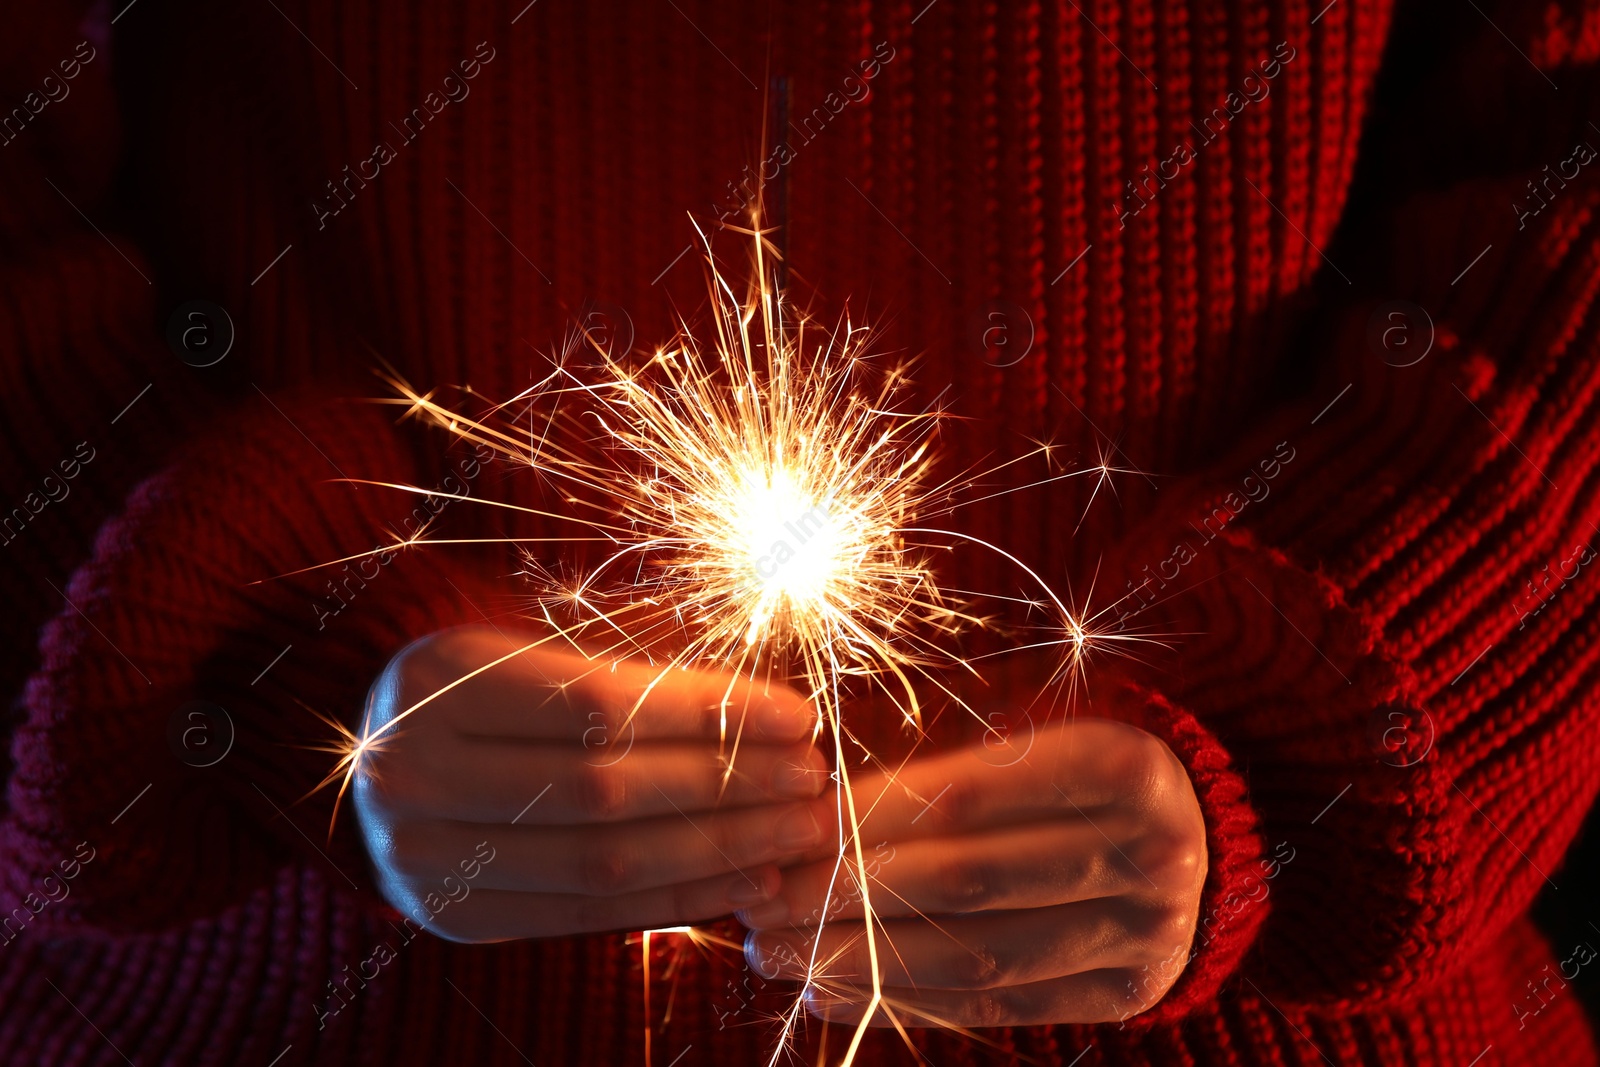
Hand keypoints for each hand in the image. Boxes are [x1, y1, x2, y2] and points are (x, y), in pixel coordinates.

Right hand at [354, 625, 828, 941]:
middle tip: (811, 778)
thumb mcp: (531, 647)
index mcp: (436, 684)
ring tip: (797, 831)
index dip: (707, 714)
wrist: (372, 751)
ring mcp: (423, 859)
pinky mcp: (451, 918)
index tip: (795, 715)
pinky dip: (675, 898)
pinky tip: (744, 877)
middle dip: (727, 786)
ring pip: (603, 862)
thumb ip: (631, 675)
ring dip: (719, 850)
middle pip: (605, 790)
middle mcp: (414, 774)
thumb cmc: (482, 683)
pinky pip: (585, 916)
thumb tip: (766, 712)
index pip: (599, 705)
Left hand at [737, 718, 1206, 1026]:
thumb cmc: (1084, 755)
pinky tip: (831, 993)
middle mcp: (1148, 854)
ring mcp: (1144, 935)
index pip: (967, 798)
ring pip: (977, 955)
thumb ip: (945, 741)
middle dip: (847, 893)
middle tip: (761, 899)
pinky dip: (909, 1002)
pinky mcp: (1125, 993)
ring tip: (778, 953)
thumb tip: (810, 779)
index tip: (788, 826)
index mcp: (1123, 765)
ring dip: (863, 961)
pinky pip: (1000, 1007)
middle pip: (967, 881)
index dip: (868, 816)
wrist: (1202, 826)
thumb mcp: (1036, 717)